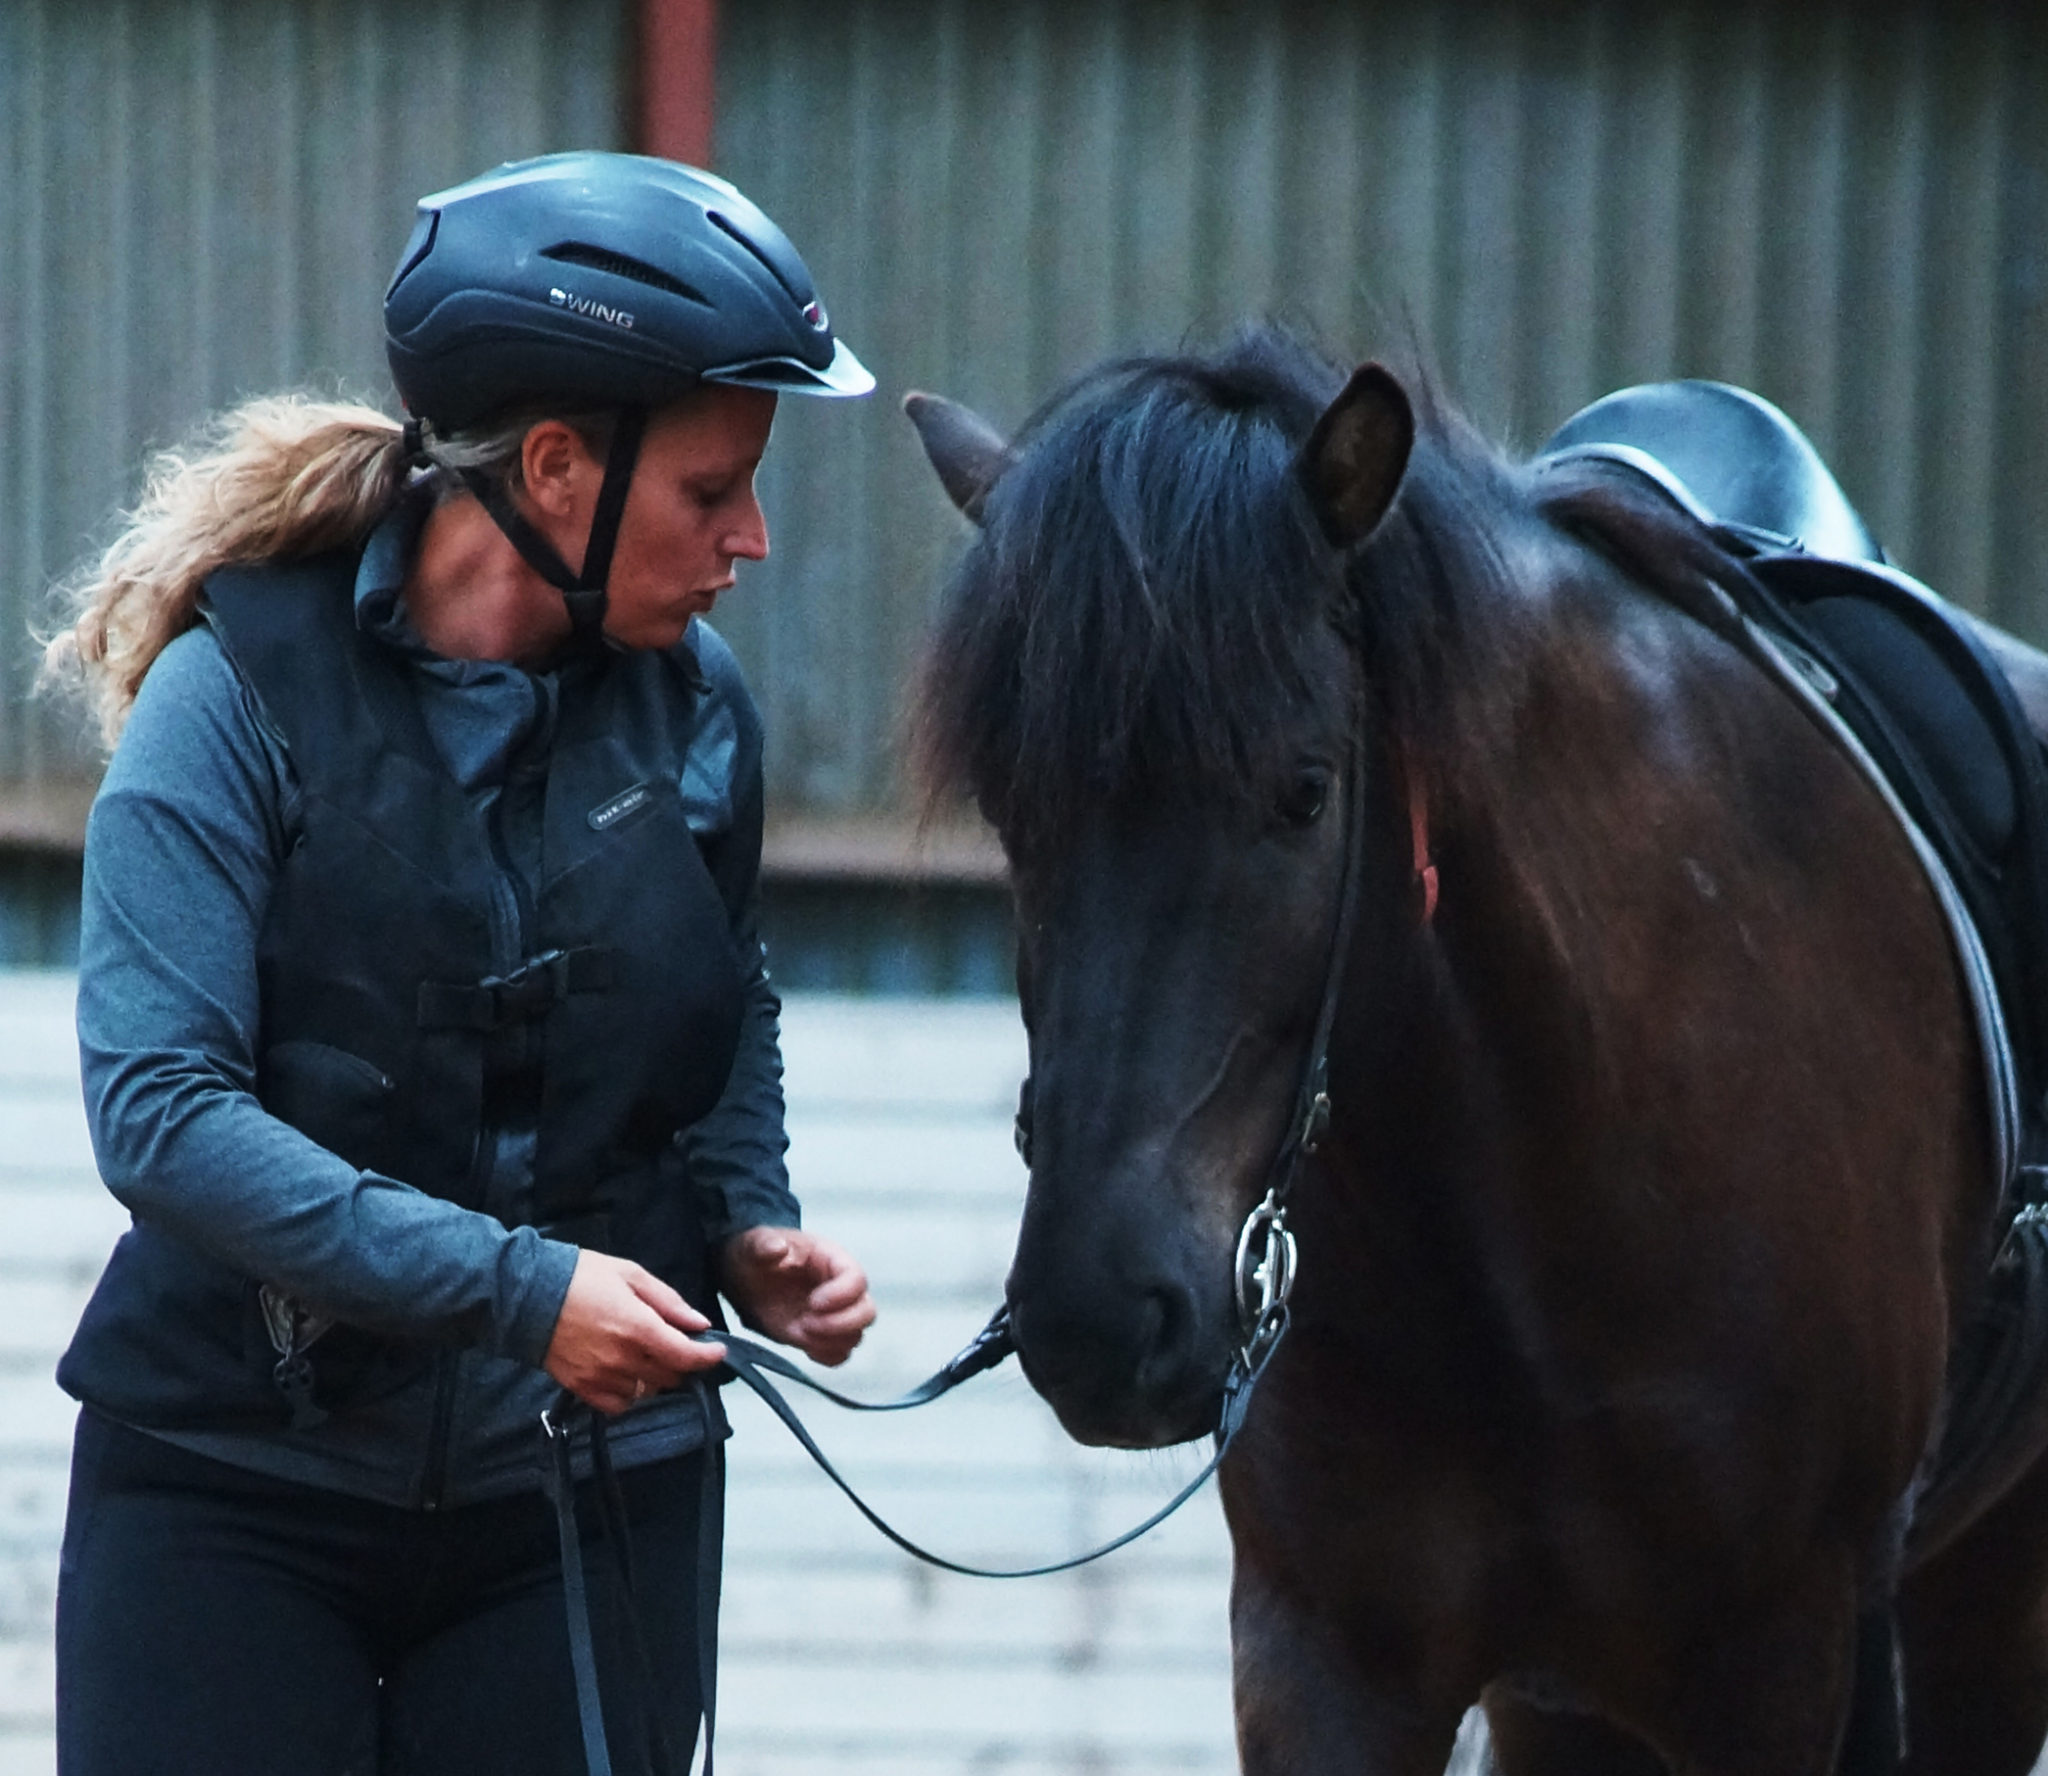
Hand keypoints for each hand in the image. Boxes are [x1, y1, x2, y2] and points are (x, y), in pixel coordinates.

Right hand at [543, 1249, 725, 1414]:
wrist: (527, 1297)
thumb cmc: (581, 1278)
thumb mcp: (630, 1274)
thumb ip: (668, 1301)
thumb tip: (699, 1324)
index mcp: (638, 1327)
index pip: (685, 1356)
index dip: (708, 1357)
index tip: (717, 1350)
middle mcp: (622, 1359)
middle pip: (670, 1376)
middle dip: (682, 1362)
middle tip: (678, 1345)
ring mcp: (601, 1378)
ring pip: (647, 1392)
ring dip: (656, 1377)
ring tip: (649, 1355)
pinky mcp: (582, 1389)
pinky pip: (619, 1405)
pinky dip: (630, 1393)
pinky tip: (626, 1374)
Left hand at [719, 1226, 875, 1366]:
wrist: (747, 1277)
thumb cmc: (757, 1254)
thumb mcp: (754, 1243)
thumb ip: (764, 1244)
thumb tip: (777, 1248)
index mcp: (830, 1259)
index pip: (856, 1278)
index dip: (842, 1294)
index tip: (814, 1303)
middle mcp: (840, 1288)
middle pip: (866, 1311)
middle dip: (841, 1324)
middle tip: (806, 1323)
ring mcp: (833, 1315)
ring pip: (856, 1335)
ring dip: (831, 1341)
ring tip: (801, 1333)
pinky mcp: (821, 1336)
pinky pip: (840, 1354)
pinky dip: (826, 1356)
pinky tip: (804, 1346)